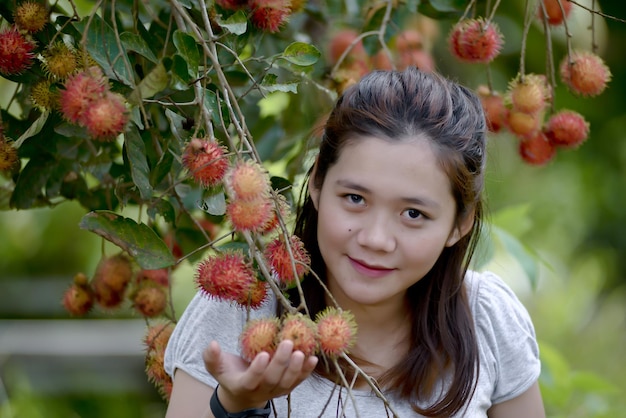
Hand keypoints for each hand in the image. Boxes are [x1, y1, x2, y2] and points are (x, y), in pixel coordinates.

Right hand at [203, 339, 318, 411]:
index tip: (263, 354)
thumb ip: (211, 357)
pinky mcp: (286, 388)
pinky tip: (312, 358)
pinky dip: (306, 371)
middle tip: (288, 343)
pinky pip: (298, 382)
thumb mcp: (216, 367)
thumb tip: (212, 344)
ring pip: (287, 383)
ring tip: (301, 352)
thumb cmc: (230, 374)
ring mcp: (275, 391)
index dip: (257, 370)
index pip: (250, 381)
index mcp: (242, 386)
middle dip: (281, 363)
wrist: (242, 394)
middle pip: (272, 380)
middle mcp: (260, 391)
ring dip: (296, 369)